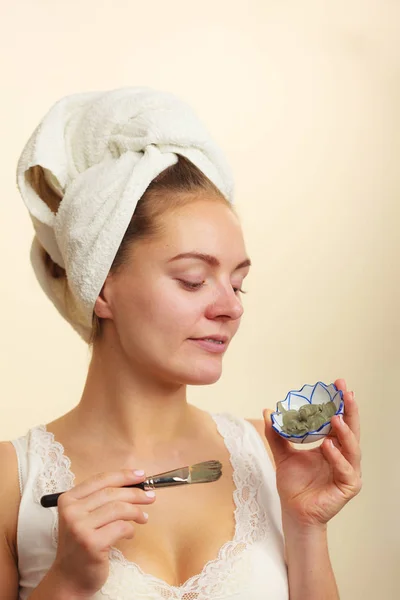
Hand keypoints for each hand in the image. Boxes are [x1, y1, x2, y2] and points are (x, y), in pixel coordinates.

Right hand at [49, 469, 155, 596]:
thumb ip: (101, 499)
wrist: (69, 578)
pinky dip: (130, 529)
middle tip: (150, 496)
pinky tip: (130, 533)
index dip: (123, 475)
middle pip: (111, 493)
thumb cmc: (82, 544)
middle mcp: (71, 511)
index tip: (141, 475)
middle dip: (135, 493)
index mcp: (68, 499)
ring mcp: (80, 527)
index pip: (100, 480)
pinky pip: (121, 527)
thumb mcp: (84, 516)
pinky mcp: (91, 543)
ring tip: (143, 517)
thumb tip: (135, 483)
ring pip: (118, 508)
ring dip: (136, 511)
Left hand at [263, 378, 361, 526]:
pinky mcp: (348, 485)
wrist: (293, 511)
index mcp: (332, 444)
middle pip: (352, 428)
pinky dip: (337, 457)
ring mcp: (348, 470)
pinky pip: (345, 469)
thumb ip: (277, 434)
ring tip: (335, 418)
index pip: (339, 419)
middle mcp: (344, 455)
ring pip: (352, 447)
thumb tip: (268, 411)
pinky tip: (328, 446)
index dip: (339, 402)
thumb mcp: (282, 454)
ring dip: (344, 431)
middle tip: (345, 392)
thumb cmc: (293, 484)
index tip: (337, 384)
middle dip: (349, 409)